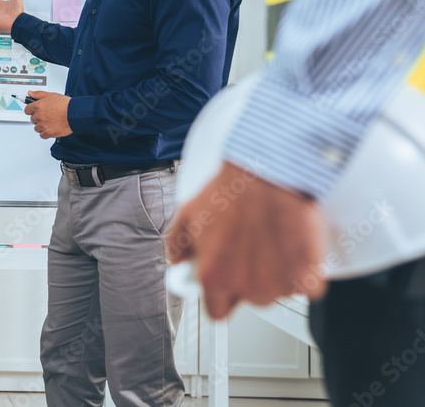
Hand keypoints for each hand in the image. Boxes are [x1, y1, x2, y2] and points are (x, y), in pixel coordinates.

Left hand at [24, 90, 71, 138]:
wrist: (75, 114)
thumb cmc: (65, 104)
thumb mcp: (51, 95)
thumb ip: (39, 94)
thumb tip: (30, 93)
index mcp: (38, 106)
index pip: (27, 110)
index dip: (31, 110)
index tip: (34, 111)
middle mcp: (39, 116)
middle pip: (32, 119)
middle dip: (38, 118)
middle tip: (46, 115)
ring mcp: (43, 125)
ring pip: (37, 128)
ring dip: (41, 126)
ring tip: (50, 122)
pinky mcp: (48, 133)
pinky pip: (42, 135)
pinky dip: (45, 133)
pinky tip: (51, 128)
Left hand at [166, 161, 326, 318]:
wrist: (270, 174)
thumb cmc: (232, 191)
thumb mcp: (188, 212)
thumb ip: (176, 243)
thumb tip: (176, 260)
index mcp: (214, 276)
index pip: (216, 310)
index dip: (220, 297)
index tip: (226, 286)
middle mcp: (246, 287)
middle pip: (250, 298)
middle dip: (251, 278)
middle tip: (253, 249)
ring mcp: (278, 286)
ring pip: (278, 291)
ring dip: (278, 273)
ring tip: (273, 240)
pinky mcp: (307, 279)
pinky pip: (308, 286)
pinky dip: (306, 270)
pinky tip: (294, 246)